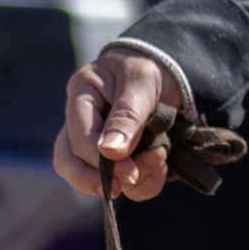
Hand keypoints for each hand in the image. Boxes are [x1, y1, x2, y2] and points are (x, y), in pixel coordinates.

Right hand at [57, 45, 173, 202]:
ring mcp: (99, 143)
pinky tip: (162, 166)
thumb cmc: (153, 66)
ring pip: (96, 178)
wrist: (176, 73)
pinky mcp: (120, 159)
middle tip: (130, 181)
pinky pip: (124, 183)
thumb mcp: (142, 80)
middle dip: (104, 177)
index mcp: (82, 95)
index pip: (77, 136)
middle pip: (71, 162)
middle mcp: (84, 121)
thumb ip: (127, 114)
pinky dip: (145, 183)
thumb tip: (109, 151)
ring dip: (132, 181)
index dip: (98, 159)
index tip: (129, 170)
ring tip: (160, 160)